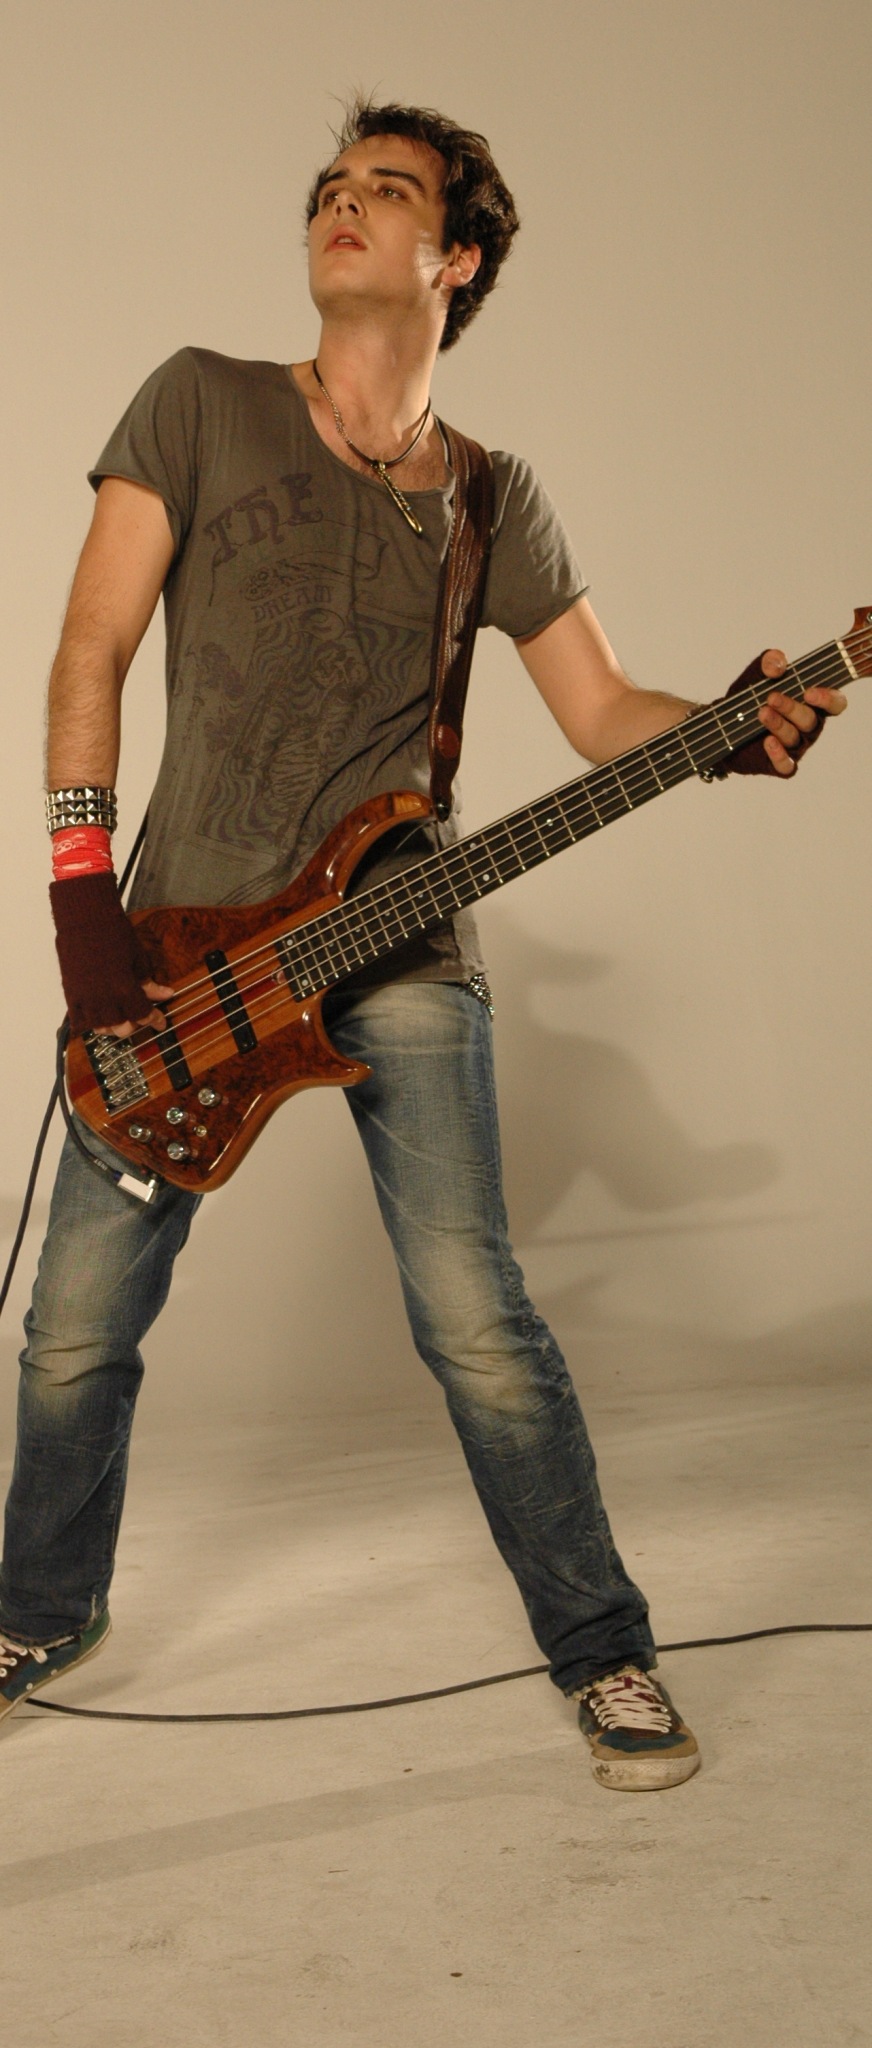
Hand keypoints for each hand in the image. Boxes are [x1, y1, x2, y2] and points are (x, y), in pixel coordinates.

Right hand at [50, 871, 173, 1034]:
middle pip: (122, 1028)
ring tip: (120, 1017)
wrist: (85, 917)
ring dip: (113, 1026)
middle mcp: (104, 998)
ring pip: (101, 1028)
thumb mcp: (139, 958)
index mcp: (124, 988)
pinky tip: (100, 1017)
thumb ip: (149, 982)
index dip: (155, 1019)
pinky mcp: (71, 994)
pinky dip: (91, 1022)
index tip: (160, 1021)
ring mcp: (85, 998)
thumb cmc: (113, 933)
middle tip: (140, 1015)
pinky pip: (79, 1020)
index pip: (143, 1014)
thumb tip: (165, 994)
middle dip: (135, 1024)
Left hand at [719, 647, 846, 776]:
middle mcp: (808, 727)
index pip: (835, 703)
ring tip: (761, 712)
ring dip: (779, 724)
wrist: (724, 722)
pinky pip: (786, 765)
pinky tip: (767, 741)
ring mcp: (795, 747)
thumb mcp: (758, 672)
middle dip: (792, 708)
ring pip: (795, 738)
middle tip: (771, 697)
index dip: (827, 699)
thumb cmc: (752, 696)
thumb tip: (778, 665)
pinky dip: (779, 755)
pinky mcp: (779, 764)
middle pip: (810, 720)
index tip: (809, 691)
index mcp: (812, 704)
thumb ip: (770, 661)